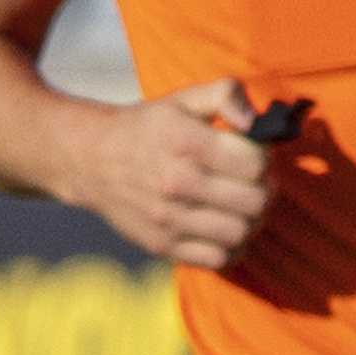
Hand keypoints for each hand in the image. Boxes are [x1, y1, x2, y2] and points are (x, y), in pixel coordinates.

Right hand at [64, 78, 279, 268]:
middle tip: (252, 184)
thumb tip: (255, 122)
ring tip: (240, 207)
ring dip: (250, 221)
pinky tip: (223, 229)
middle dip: (263, 191)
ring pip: (240, 232)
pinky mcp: (161, 245)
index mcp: (185, 142)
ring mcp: (168, 219)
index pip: (255, 164)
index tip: (249, 156)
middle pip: (254, 202)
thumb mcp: (183, 99)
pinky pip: (217, 259)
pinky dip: (230, 247)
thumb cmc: (147, 128)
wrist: (92, 161)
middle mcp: (176, 182)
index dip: (262, 159)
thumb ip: (225, 95)